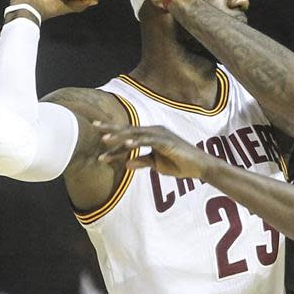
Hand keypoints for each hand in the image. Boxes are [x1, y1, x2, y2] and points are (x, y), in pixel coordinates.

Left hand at [96, 122, 213, 179]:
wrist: (199, 167)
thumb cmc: (180, 165)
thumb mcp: (157, 165)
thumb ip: (143, 162)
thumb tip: (127, 163)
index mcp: (151, 136)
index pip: (128, 136)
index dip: (113, 139)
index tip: (98, 141)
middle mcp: (154, 131)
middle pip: (129, 129)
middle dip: (111, 129)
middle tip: (94, 126)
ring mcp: (160, 135)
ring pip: (136, 134)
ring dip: (120, 136)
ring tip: (104, 139)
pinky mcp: (167, 141)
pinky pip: (149, 140)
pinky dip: (138, 141)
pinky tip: (127, 144)